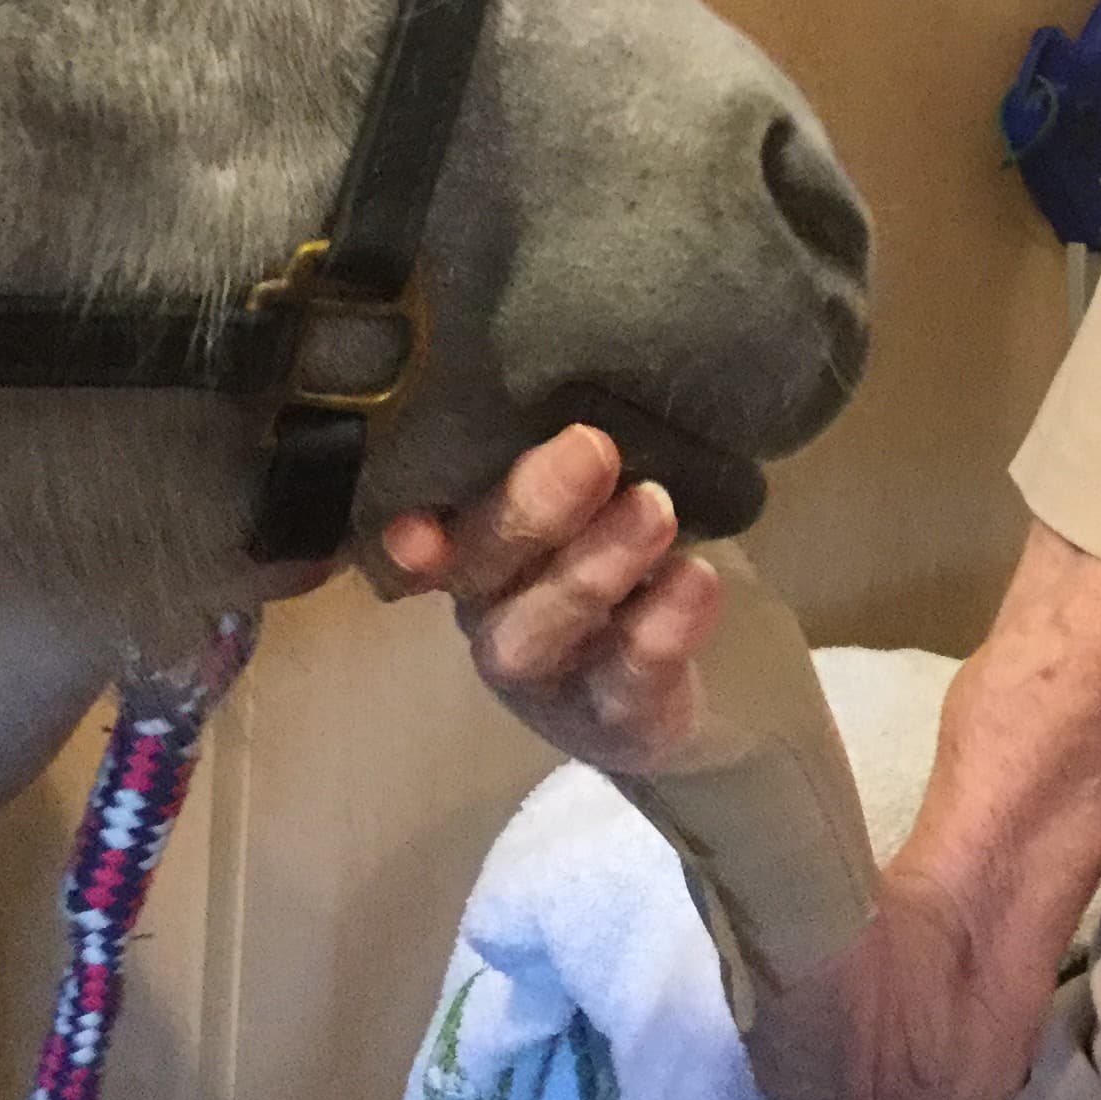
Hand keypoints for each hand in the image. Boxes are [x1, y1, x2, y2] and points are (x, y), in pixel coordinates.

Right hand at [380, 424, 731, 775]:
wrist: (670, 678)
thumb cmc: (607, 553)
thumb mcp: (579, 497)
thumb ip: (563, 453)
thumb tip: (574, 382)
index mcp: (469, 545)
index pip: (419, 530)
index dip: (404, 534)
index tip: (416, 529)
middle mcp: (488, 610)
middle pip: (481, 569)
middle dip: (530, 510)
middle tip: (592, 449)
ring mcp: (544, 676)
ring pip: (540, 630)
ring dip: (593, 566)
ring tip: (656, 508)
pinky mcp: (609, 717)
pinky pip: (625, 678)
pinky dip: (662, 627)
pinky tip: (696, 579)